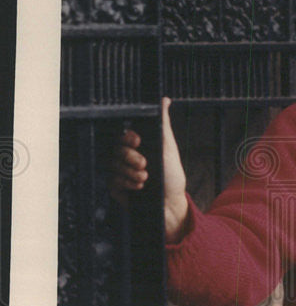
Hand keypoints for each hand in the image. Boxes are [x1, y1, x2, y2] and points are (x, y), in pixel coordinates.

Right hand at [108, 97, 188, 242]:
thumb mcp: (169, 148)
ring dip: (130, 172)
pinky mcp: (117, 188)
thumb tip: (165, 100)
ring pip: (113, 165)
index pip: (124, 135)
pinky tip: (139, 188)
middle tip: (145, 165)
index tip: (138, 141)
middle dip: (131, 157)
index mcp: (140, 146)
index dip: (128, 137)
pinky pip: (112, 181)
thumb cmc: (172, 177)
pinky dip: (126, 184)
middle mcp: (128, 158)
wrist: (171, 205)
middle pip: (116, 149)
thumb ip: (163, 124)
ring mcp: (121, 172)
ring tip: (146, 179)